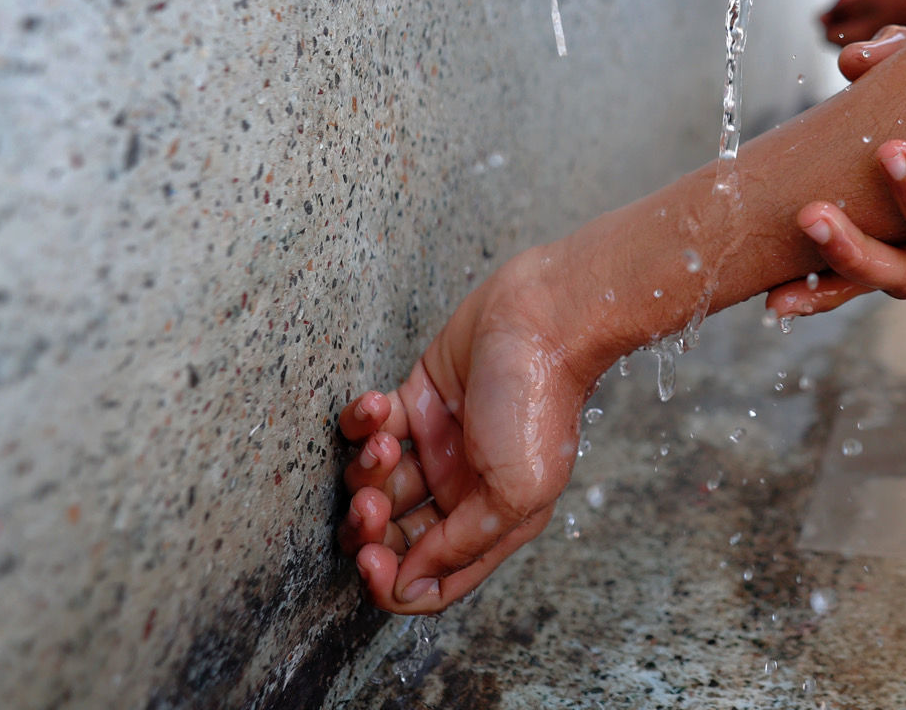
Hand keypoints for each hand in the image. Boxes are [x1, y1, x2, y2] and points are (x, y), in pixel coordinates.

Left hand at [336, 256, 593, 612]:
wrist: (545, 319)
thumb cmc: (541, 402)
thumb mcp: (516, 492)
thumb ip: (460, 545)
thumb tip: (409, 585)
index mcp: (492, 520)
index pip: (431, 579)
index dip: (395, 583)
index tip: (374, 561)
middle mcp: (462, 489)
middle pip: (394, 535)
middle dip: (371, 527)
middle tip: (369, 504)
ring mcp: (438, 446)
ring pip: (375, 484)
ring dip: (366, 469)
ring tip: (383, 441)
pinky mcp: (417, 402)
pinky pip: (368, 428)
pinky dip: (360, 423)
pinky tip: (376, 407)